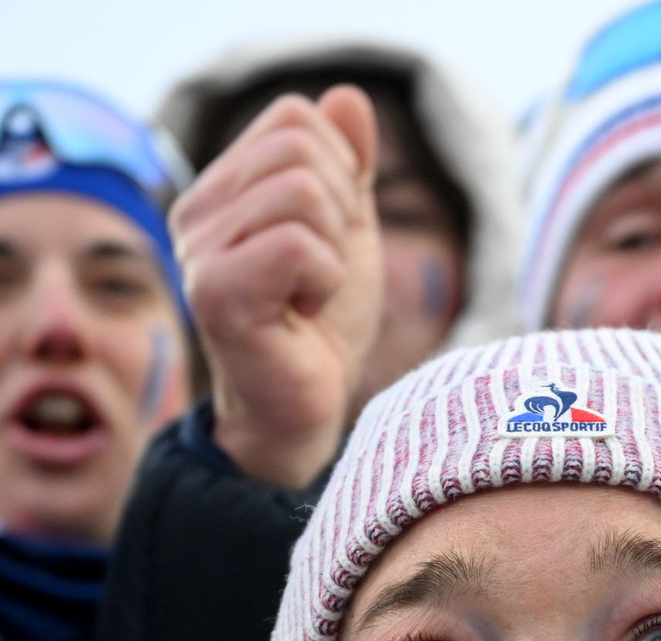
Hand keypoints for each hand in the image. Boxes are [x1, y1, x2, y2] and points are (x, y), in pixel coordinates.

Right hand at [170, 86, 383, 487]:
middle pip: (299, 148)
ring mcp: (199, 250)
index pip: (296, 118)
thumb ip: (349, 167)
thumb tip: (348, 98)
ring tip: (309, 295)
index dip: (341, 172)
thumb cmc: (323, 327)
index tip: (330, 237)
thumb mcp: (348, 233)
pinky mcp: (216, 292)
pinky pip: (297, 245)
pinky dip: (324, 280)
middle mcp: (197, 211)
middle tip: (321, 273)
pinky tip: (302, 313)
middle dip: (340, 213)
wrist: (307, 408)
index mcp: (224, 189)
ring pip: (301, 192)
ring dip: (332, 253)